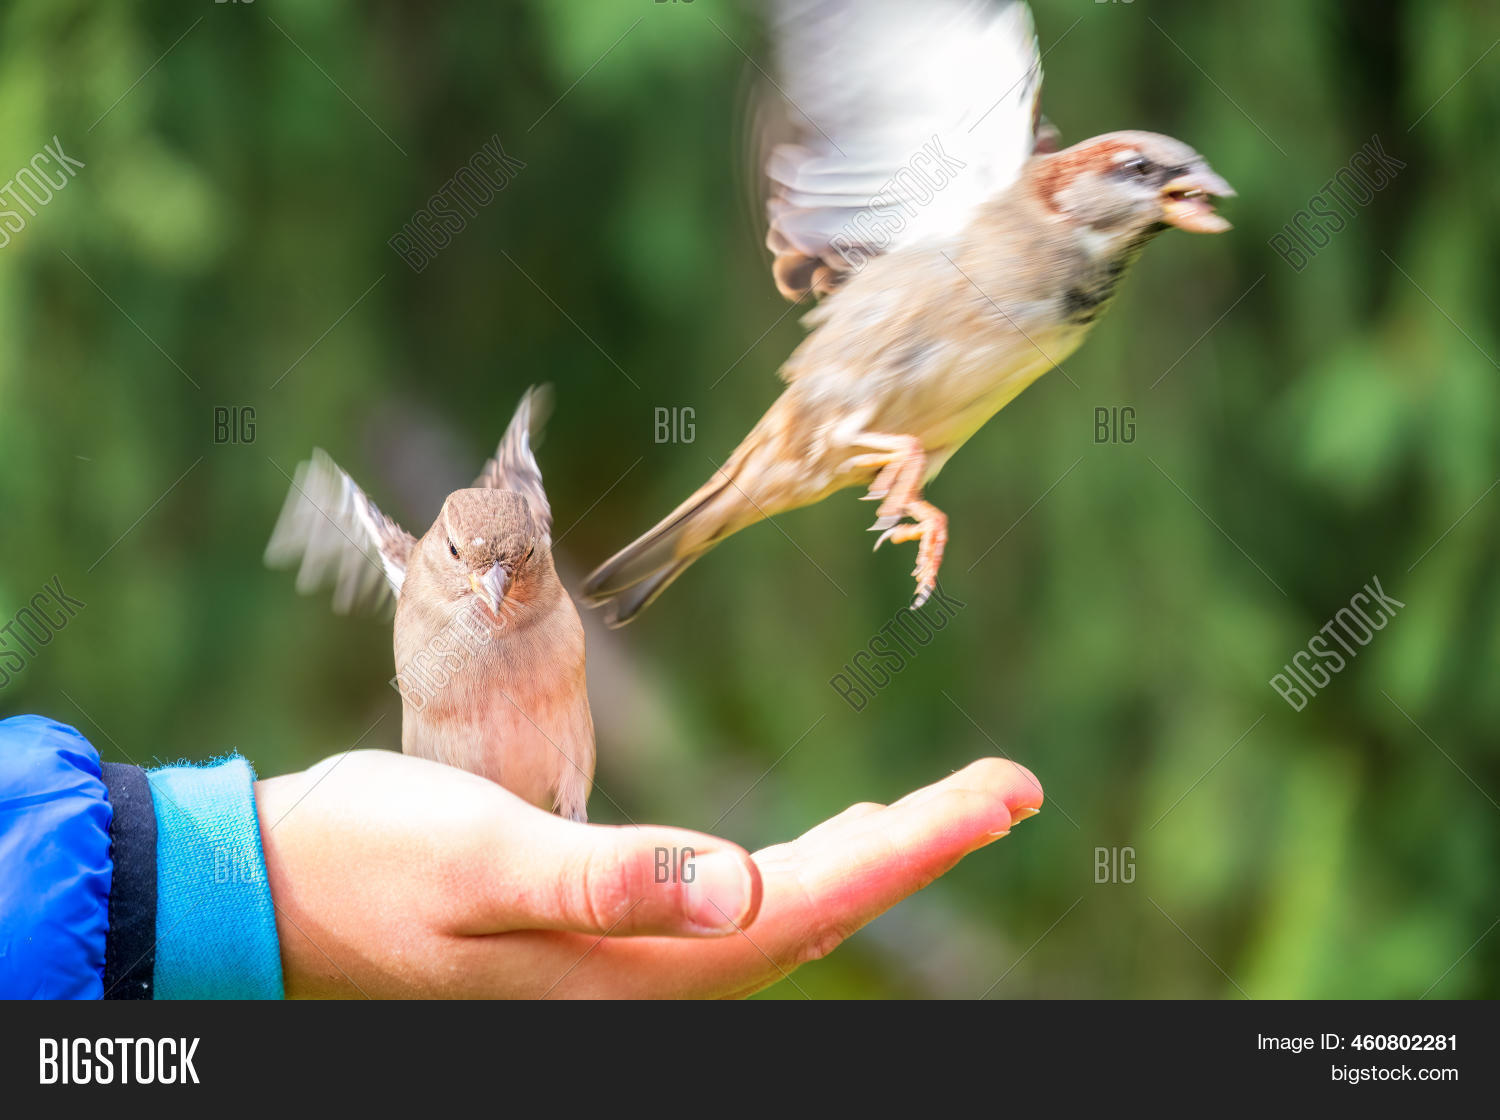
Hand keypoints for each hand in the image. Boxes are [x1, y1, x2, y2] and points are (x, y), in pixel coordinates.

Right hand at [256, 750, 1041, 997]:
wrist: (283, 892)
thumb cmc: (372, 861)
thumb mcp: (482, 860)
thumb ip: (610, 880)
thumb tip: (741, 896)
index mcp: (637, 965)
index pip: (815, 903)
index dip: (919, 846)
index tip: (1006, 792)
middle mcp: (650, 978)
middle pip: (822, 911)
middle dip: (921, 846)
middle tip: (1010, 788)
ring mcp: (627, 962)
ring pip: (787, 914)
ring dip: (872, 858)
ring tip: (945, 812)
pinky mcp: (604, 931)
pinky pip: (736, 909)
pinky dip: (801, 869)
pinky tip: (822, 843)